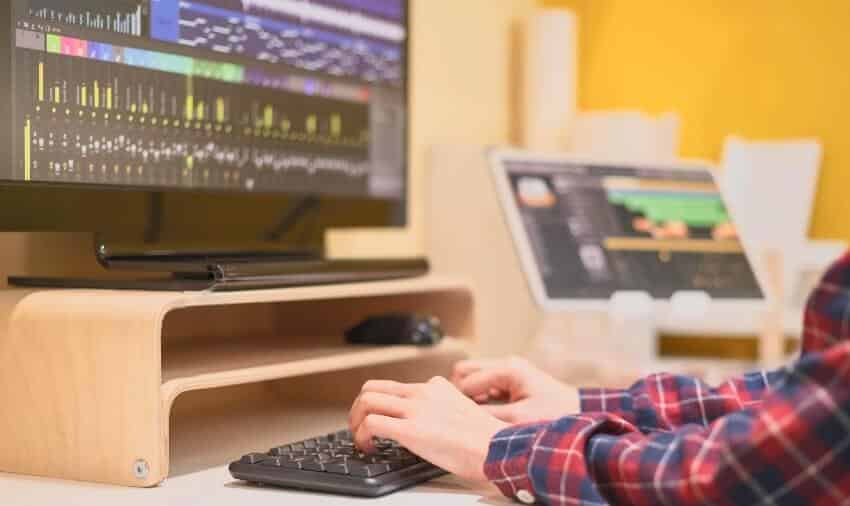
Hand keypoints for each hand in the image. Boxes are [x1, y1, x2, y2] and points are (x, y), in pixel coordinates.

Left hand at [349, 376, 508, 481]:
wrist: (496, 449)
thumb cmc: (486, 440)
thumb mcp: (462, 410)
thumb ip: (443, 408)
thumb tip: (429, 423)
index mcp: (435, 387)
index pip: (395, 386)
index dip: (380, 404)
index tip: (378, 419)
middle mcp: (422, 393)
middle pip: (372, 388)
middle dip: (358, 408)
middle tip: (359, 427)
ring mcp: (415, 409)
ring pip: (366, 401)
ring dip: (355, 421)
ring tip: (360, 439)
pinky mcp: (410, 429)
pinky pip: (371, 424)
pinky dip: (361, 436)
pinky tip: (368, 449)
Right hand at [451, 356, 579, 423]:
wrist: (580, 414)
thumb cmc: (556, 415)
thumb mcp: (517, 419)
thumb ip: (486, 415)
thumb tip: (460, 417)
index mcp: (508, 369)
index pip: (466, 380)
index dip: (455, 399)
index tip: (448, 415)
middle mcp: (507, 365)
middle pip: (465, 370)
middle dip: (458, 391)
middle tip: (456, 413)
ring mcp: (511, 370)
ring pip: (474, 375)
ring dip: (470, 394)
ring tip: (468, 415)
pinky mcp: (514, 379)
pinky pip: (487, 383)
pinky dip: (481, 396)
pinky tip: (482, 413)